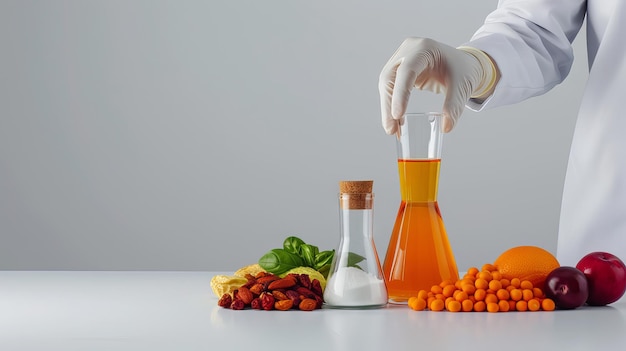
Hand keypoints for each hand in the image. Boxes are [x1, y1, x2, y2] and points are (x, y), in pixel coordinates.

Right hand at [378, 37, 495, 133]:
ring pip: (386, 84)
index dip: (400, 94)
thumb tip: (446, 127)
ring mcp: (401, 58)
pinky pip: (390, 88)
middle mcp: (408, 50)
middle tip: (391, 129)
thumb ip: (455, 106)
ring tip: (392, 129)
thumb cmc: (464, 70)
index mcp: (424, 48)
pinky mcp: (399, 69)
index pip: (407, 71)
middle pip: (389, 78)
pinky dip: (391, 105)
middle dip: (388, 105)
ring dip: (387, 107)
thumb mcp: (463, 87)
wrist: (464, 63)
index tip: (397, 115)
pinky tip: (395, 121)